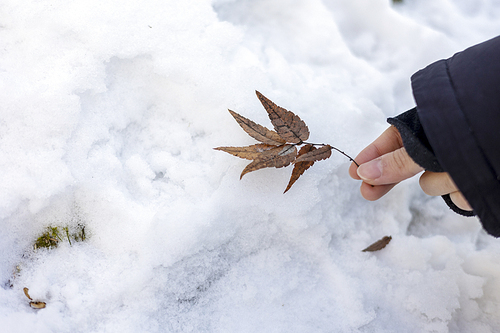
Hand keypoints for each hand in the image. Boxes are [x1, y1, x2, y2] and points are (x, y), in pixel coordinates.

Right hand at [348, 126, 471, 210]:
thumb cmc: (473, 130)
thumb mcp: (427, 146)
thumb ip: (397, 162)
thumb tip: (364, 172)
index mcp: (425, 129)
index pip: (389, 142)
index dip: (370, 157)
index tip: (353, 171)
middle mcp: (438, 148)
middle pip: (403, 168)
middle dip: (387, 180)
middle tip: (366, 193)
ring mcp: (453, 168)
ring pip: (432, 185)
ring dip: (441, 182)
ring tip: (457, 171)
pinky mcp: (471, 187)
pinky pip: (457, 197)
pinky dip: (462, 192)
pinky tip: (470, 184)